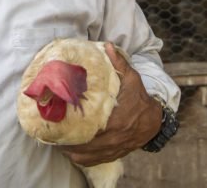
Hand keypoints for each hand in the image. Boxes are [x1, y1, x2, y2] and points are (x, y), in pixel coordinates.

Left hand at [58, 43, 162, 166]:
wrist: (154, 122)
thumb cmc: (140, 99)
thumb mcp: (132, 79)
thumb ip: (119, 63)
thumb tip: (106, 45)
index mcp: (115, 121)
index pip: (90, 129)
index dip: (73, 128)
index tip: (59, 121)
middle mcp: (112, 138)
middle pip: (83, 145)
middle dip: (66, 140)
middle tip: (52, 131)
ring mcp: (112, 149)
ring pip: (85, 156)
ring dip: (70, 151)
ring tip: (57, 141)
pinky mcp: (112, 154)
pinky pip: (91, 161)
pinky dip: (80, 158)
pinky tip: (69, 151)